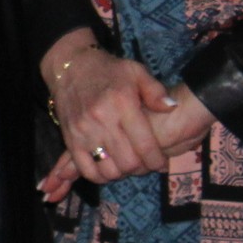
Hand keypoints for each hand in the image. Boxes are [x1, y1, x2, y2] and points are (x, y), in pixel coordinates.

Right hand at [37, 83, 220, 199]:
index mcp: (123, 103)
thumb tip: (172, 108)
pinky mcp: (70, 139)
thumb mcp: (136, 71)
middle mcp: (103, 119)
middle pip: (128, 162)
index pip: (145, 145)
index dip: (157, 160)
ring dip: (123, 173)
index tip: (162, 162)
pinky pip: (87, 169)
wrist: (69, 66)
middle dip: (142, 168)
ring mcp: (84, 131)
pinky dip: (100, 176)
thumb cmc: (108, 69)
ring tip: (129, 165)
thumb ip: (156, 92)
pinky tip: (109, 168)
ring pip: (109, 169)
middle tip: (146, 164)